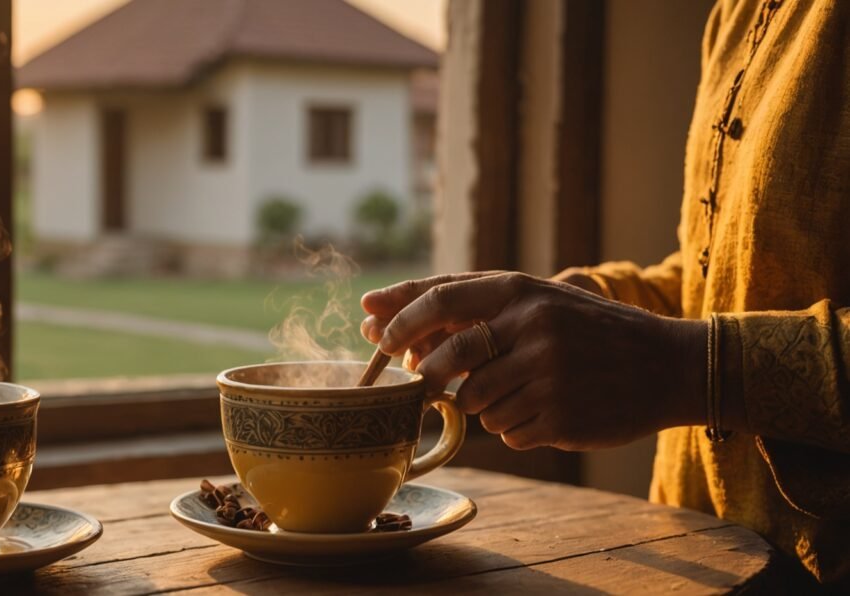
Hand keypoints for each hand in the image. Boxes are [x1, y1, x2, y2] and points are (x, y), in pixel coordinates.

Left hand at [360, 272, 705, 450]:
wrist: (668, 366)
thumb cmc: (589, 332)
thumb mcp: (538, 303)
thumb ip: (473, 310)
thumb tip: (387, 323)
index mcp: (522, 291)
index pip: (441, 298)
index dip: (400, 318)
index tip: (375, 335)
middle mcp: (533, 327)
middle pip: (450, 358)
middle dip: (429, 375)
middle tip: (425, 383)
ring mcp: (548, 373)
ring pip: (475, 403)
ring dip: (483, 405)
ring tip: (521, 392)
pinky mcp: (560, 415)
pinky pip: (507, 432)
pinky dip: (515, 427)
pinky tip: (547, 411)